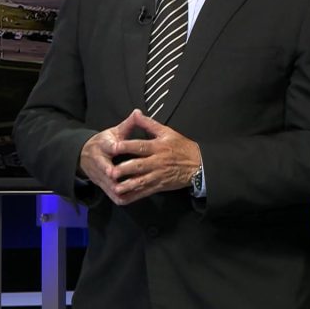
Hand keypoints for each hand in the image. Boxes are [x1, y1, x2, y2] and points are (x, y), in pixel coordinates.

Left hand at [79, 109, 201, 205]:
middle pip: (139, 165)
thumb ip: (149, 124)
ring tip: (115, 187)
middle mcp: (157, 162)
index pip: (140, 146)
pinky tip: (124, 197)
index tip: (114, 147)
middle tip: (111, 172)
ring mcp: (158, 175)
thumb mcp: (167, 132)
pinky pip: (145, 191)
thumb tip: (136, 113)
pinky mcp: (160, 186)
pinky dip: (134, 195)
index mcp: (158, 147)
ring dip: (127, 185)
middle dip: (124, 169)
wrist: (198, 165)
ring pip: (141, 181)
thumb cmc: (182, 147)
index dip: (127, 146)